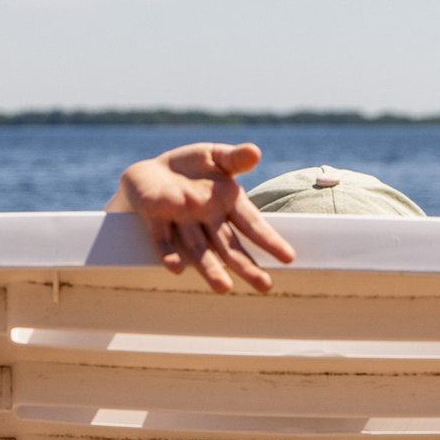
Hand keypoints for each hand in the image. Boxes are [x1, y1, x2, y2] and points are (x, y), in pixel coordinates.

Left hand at [110, 142, 296, 292]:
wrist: (150, 172)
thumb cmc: (190, 168)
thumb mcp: (215, 156)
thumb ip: (235, 158)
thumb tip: (255, 151)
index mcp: (226, 202)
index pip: (251, 223)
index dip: (268, 239)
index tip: (288, 257)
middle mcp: (206, 216)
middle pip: (228, 244)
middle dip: (245, 265)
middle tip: (264, 285)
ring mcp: (181, 219)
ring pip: (197, 248)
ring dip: (209, 268)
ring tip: (223, 287)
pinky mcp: (155, 217)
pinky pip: (162, 238)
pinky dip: (168, 253)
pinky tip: (176, 269)